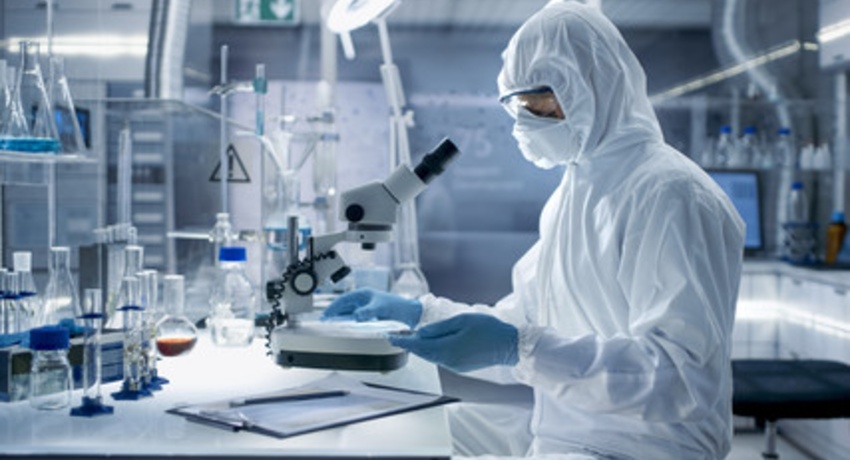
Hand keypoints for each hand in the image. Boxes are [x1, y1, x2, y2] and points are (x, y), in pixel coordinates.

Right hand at [321, 288, 422, 327]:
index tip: (326, 315)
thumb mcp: (380, 308)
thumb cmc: (398, 306)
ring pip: (349, 312)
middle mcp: (364, 299)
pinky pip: (356, 317)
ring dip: (340, 317)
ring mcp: (367, 307)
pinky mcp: (371, 314)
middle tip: (324, 321)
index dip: (333, 307)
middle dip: (334, 312)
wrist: (411, 313)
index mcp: (364, 294)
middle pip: (344, 306)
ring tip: (331, 324)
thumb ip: (367, 312)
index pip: (343, 300)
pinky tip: (345, 327)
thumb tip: (356, 316)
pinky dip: (349, 321)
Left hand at [389, 313, 518, 372]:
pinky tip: (431, 343)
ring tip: (411, 337)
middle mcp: (448, 361)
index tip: (390, 336)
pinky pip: (441, 358)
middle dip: (410, 344)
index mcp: (447, 349)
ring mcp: (454, 366)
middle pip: (423, 353)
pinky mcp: (460, 367)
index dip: (402, 341)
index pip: (418, 346)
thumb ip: (439, 328)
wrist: (509, 346)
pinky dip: (433, 351)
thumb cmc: (489, 329)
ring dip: (421, 347)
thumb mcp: (462, 320)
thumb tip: (421, 332)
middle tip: (397, 335)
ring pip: (431, 356)